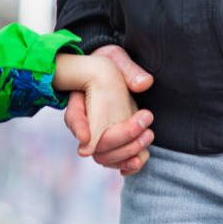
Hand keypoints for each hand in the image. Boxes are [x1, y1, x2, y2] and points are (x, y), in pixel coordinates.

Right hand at [63, 45, 153, 173]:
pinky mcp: (115, 144)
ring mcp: (100, 136)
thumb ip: (129, 69)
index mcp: (79, 101)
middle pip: (93, 144)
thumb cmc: (111, 64)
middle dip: (121, 137)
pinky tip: (139, 159)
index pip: (74, 117)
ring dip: (128, 151)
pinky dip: (128, 165)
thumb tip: (144, 84)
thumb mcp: (116, 58)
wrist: (114, 75)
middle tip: (144, 121)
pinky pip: (117, 163)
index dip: (79, 128)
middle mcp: (87, 124)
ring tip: (148, 134)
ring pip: (105, 157)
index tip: (86, 138)